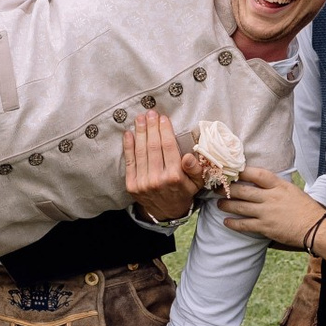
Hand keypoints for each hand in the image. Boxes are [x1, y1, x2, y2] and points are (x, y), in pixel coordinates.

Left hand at [121, 109, 201, 226]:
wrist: (167, 212)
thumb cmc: (184, 192)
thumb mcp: (197, 183)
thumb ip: (195, 169)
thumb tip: (188, 156)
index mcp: (175, 177)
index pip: (168, 147)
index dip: (164, 130)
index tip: (163, 118)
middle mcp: (158, 179)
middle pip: (153, 146)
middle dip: (151, 127)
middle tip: (150, 113)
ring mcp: (143, 183)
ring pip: (140, 152)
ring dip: (139, 132)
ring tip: (140, 119)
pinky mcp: (132, 185)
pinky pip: (130, 162)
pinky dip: (128, 146)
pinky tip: (128, 133)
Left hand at [221, 168, 316, 248]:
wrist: (316, 227)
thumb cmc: (306, 208)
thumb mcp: (292, 190)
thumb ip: (276, 186)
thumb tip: (261, 183)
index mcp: (278, 185)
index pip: (256, 174)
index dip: (242, 171)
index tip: (231, 170)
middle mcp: (270, 197)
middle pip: (243, 191)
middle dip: (227, 189)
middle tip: (216, 187)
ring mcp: (266, 213)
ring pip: (240, 207)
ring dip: (226, 205)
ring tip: (218, 203)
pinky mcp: (265, 227)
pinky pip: (245, 225)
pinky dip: (233, 223)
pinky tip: (226, 222)